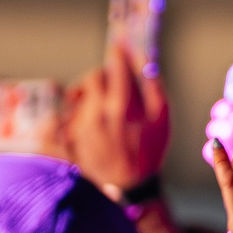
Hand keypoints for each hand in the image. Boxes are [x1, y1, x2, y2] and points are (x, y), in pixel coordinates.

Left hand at [63, 41, 170, 191]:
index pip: (114, 65)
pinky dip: (82, 110)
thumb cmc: (149, 150)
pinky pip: (71, 111)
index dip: (117, 52)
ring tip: (106, 106)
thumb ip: (153, 85)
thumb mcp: (162, 118)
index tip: (119, 47)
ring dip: (93, 93)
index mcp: (121, 107)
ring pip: (81, 93)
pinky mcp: (70, 135)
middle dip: (105, 74)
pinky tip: (95, 120)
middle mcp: (97, 114)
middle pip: (94, 76)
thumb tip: (143, 59)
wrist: (128, 185)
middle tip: (115, 82)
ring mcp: (81, 125)